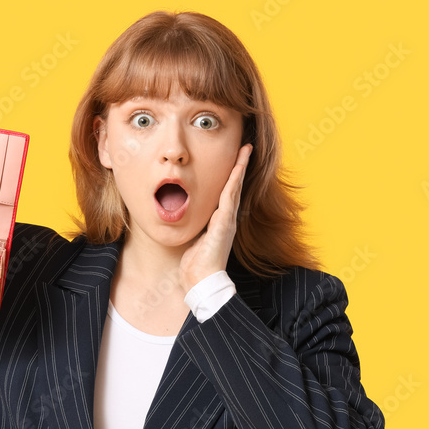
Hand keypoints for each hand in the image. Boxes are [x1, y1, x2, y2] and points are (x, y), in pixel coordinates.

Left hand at [179, 144, 252, 292]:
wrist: (201, 281)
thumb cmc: (195, 265)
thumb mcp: (193, 240)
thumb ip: (194, 227)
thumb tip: (182, 216)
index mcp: (219, 222)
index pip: (226, 194)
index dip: (230, 177)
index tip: (234, 160)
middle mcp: (226, 219)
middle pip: (234, 186)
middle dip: (239, 166)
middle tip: (245, 148)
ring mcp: (227, 220)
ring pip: (234, 187)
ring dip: (240, 167)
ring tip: (246, 150)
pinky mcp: (224, 223)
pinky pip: (230, 196)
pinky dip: (234, 180)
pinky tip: (238, 167)